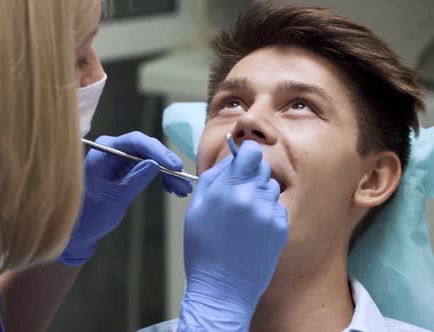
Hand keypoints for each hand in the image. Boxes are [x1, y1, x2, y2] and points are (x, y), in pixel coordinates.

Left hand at [59, 131, 192, 265]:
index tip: (174, 166)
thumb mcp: (115, 198)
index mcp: (104, 150)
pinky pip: (147, 167)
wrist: (79, 231)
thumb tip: (155, 164)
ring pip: (150, 158)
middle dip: (167, 164)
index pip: (135, 141)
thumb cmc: (90, 214)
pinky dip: (160, 177)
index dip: (158, 152)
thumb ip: (135, 179)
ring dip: (168, 173)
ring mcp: (119, 159)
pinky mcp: (125, 170)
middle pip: (146, 148)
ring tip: (181, 189)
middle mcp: (112, 149)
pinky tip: (171, 188)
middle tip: (183, 181)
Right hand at [178, 140, 288, 330]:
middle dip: (250, 176)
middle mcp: (253, 198)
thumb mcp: (196, 208)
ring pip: (270, 188)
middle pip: (262, 168)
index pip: (251, 152)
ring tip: (243, 216)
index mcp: (229, 190)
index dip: (245, 155)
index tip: (240, 162)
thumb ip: (213, 177)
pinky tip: (252, 230)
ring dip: (259, 194)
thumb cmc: (203, 249)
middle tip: (235, 195)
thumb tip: (229, 160)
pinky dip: (266, 213)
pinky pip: (276, 208)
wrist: (222, 288)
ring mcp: (270, 214)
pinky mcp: (281, 228)